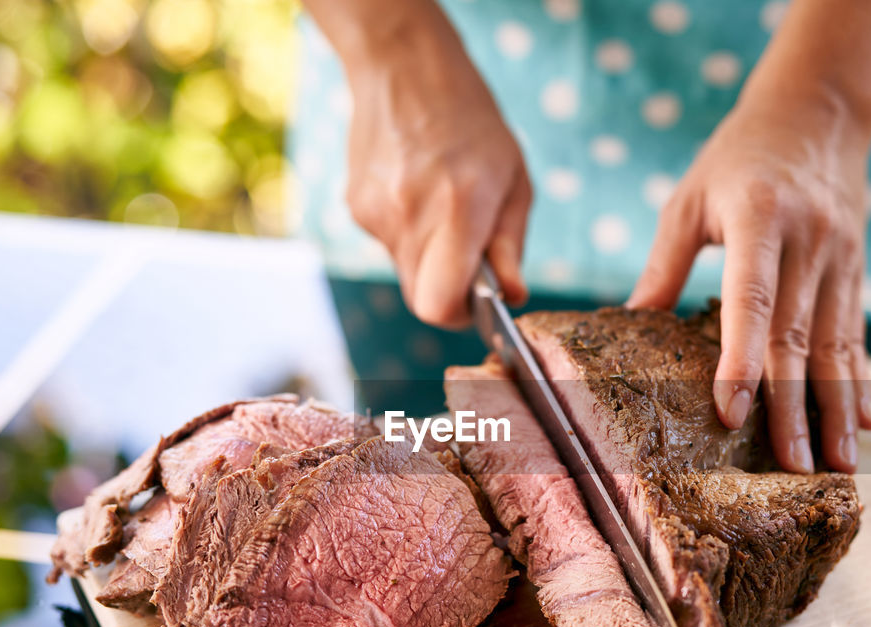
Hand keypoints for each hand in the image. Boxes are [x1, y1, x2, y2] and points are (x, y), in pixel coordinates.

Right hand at [334, 5, 530, 327]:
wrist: (404, 67)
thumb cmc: (472, 122)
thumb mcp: (513, 180)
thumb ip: (510, 244)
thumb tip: (512, 295)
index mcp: (458, 208)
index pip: (438, 304)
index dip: (458, 315)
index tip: (476, 301)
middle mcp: (411, 215)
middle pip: (420, 298)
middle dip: (447, 290)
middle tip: (468, 253)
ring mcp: (376, 213)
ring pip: (405, 271)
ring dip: (429, 256)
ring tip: (443, 204)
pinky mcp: (357, 207)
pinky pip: (388, 244)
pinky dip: (408, 232)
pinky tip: (419, 190)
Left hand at [627, 80, 870, 473]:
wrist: (817, 109)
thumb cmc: (738, 156)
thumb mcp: (690, 198)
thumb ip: (665, 263)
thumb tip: (632, 323)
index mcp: (760, 220)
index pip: (751, 302)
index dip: (741, 361)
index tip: (731, 414)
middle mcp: (808, 243)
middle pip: (798, 338)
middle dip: (796, 408)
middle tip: (793, 466)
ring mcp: (841, 259)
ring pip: (837, 346)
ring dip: (837, 409)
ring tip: (838, 465)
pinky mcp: (857, 271)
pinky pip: (857, 335)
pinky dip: (860, 381)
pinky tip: (864, 424)